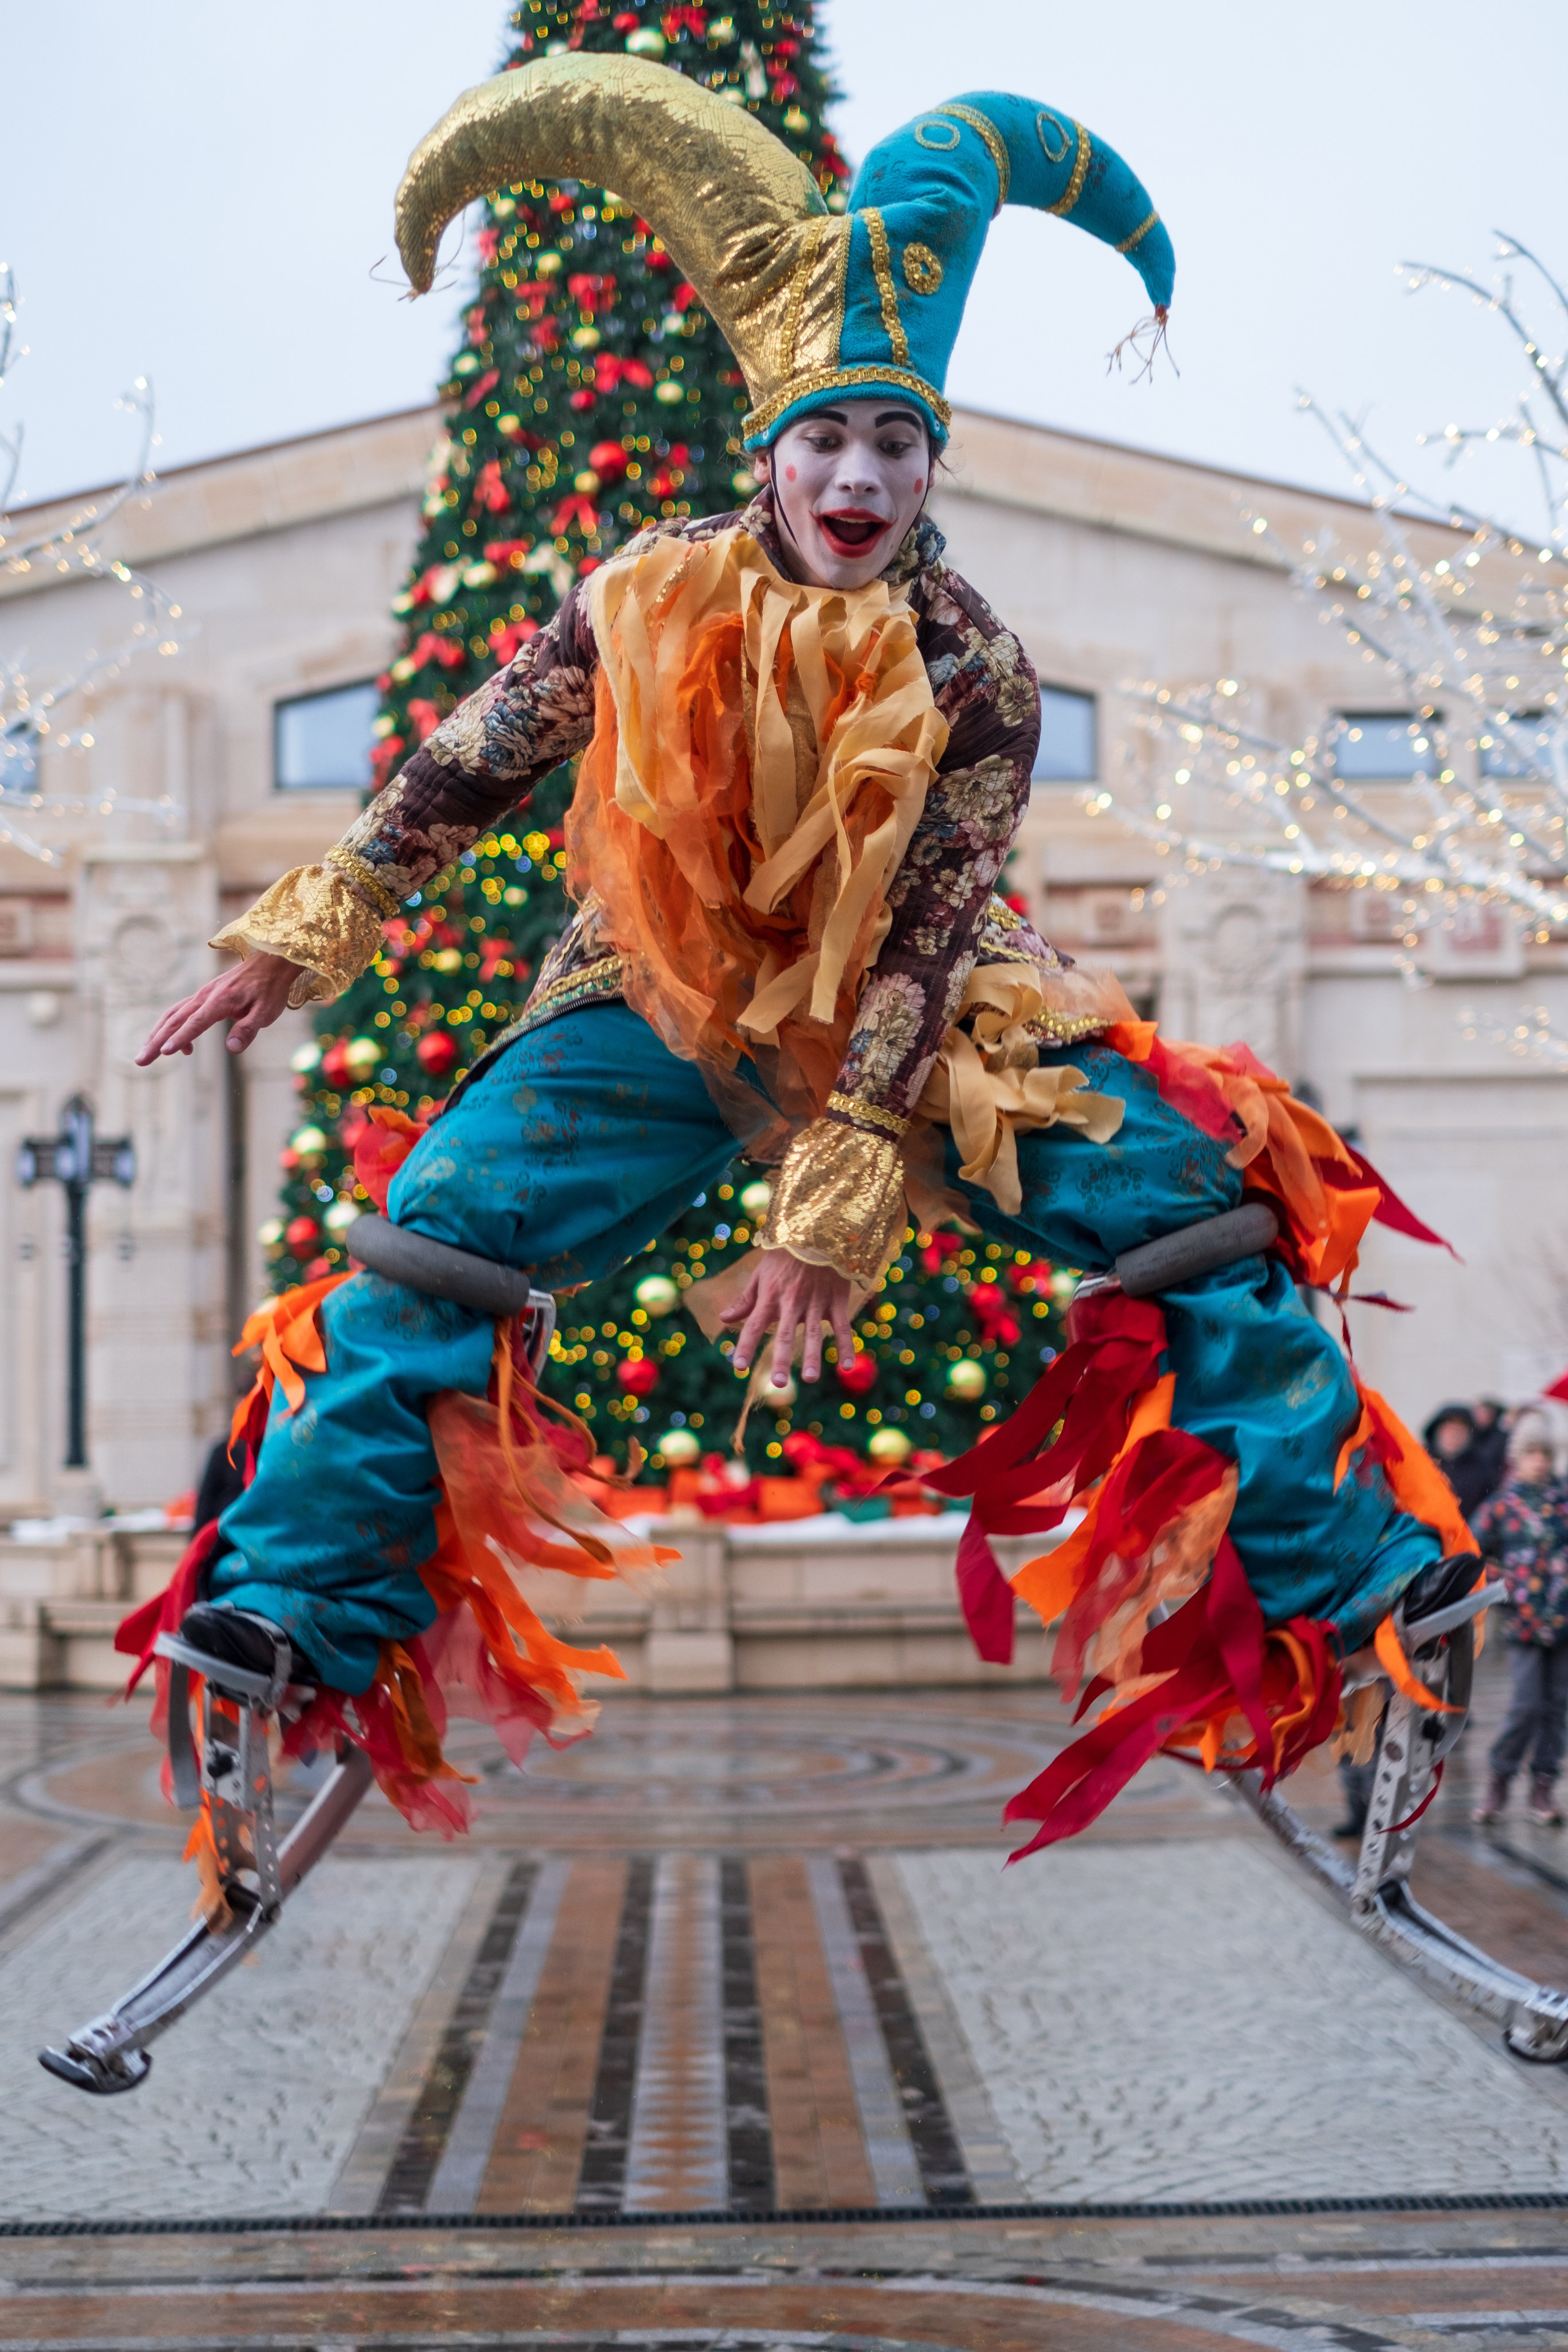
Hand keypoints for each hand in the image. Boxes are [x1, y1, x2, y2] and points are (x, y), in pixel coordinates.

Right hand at [136, 952, 296, 1064]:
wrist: (268, 963)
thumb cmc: (269, 989)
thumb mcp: (266, 1012)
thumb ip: (248, 1030)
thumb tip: (232, 1048)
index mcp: (221, 1000)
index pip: (197, 1022)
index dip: (181, 1038)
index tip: (166, 1052)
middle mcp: (205, 996)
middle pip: (175, 1020)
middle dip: (156, 1042)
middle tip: (140, 1061)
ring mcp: (201, 995)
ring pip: (172, 1015)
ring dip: (156, 1035)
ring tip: (145, 1055)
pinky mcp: (202, 997)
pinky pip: (181, 1013)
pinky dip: (173, 1029)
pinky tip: (181, 1049)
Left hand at [723, 1247, 854, 1385]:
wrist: (818, 1231)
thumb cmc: (785, 1255)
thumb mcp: (761, 1274)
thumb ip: (745, 1300)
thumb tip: (724, 1318)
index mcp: (770, 1297)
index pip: (753, 1326)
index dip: (746, 1347)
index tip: (738, 1367)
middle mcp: (791, 1302)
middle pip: (783, 1335)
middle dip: (779, 1359)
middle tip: (776, 1383)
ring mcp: (815, 1302)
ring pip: (813, 1334)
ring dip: (811, 1357)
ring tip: (809, 1378)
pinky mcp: (836, 1300)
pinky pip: (842, 1326)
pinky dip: (846, 1346)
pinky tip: (846, 1366)